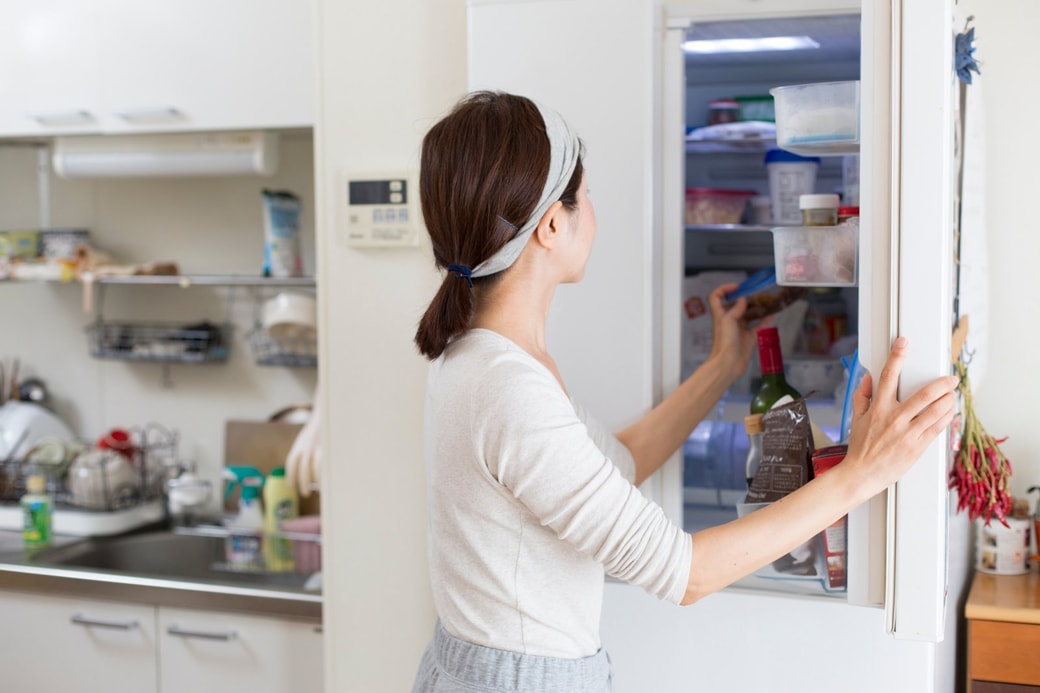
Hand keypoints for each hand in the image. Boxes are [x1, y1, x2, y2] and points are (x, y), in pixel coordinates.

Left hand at [706, 282, 762, 381]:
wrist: (728, 364)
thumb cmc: (724, 342)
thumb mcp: (728, 321)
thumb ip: (736, 309)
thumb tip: (743, 299)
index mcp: (720, 315)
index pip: (716, 297)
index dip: (724, 289)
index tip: (737, 286)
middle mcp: (729, 320)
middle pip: (735, 305)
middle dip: (745, 298)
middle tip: (757, 292)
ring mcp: (739, 329)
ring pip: (748, 315)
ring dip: (757, 308)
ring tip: (767, 301)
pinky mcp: (748, 338)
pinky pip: (758, 326)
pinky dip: (765, 320)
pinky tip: (773, 314)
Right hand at [842, 337, 957, 494]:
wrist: (862, 474)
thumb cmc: (860, 449)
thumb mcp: (855, 419)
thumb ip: (862, 396)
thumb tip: (867, 378)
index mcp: (878, 409)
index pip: (888, 377)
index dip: (897, 357)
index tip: (903, 343)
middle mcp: (894, 419)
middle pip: (924, 394)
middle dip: (942, 382)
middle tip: (950, 378)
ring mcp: (908, 433)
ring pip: (936, 410)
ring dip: (948, 399)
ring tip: (952, 394)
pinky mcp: (918, 447)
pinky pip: (937, 428)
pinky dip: (946, 417)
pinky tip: (949, 412)